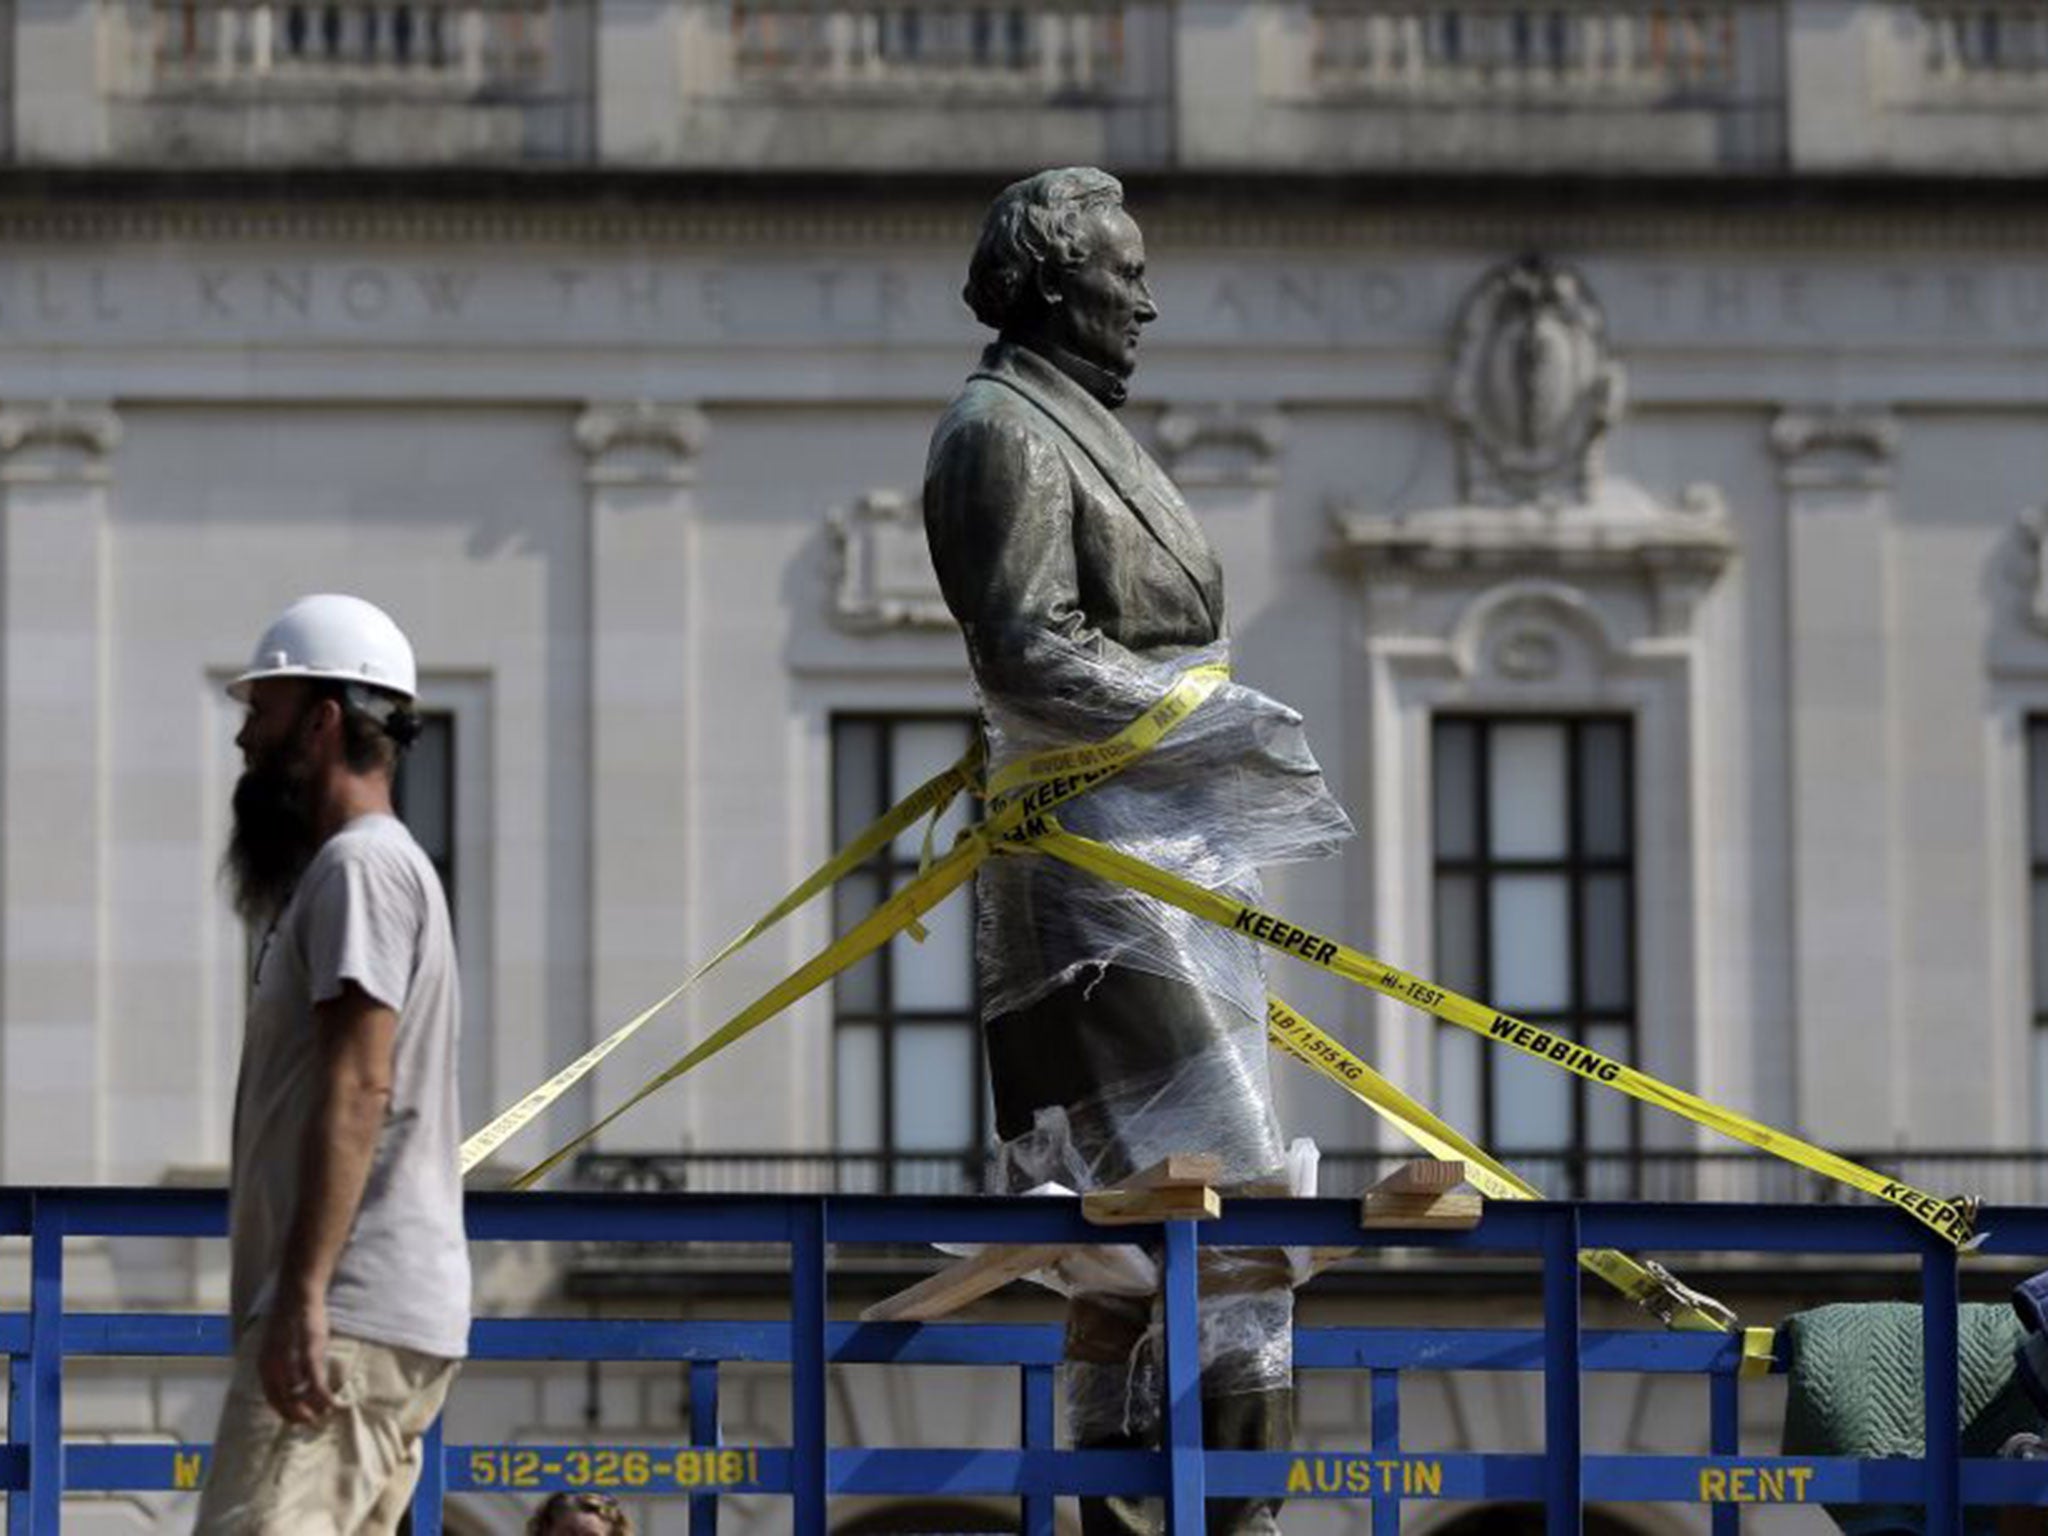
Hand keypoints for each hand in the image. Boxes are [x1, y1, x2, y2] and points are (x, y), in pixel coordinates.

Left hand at [257, 1288, 333, 1424]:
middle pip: (282, 1400)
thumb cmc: (291, 1318)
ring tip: (322, 1414)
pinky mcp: (309, 1352)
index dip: (283, 1411)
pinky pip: (314, 1381)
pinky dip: (322, 1395)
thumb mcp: (280, 1343)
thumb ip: (280, 1362)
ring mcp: (291, 1359)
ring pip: (299, 1394)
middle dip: (296, 1414)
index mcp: (264, 1363)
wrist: (298, 1294)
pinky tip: (330, 1403)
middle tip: (310, 1422)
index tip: (295, 1420)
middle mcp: (272, 1365)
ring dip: (311, 1408)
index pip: (271, 1397)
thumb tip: (288, 1378)